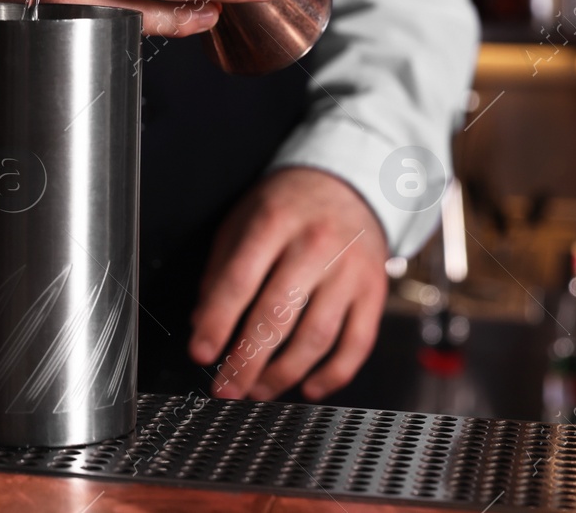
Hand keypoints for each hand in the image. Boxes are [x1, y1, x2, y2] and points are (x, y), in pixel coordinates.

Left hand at [189, 168, 389, 401]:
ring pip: (317, 336)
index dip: (217, 322)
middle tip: (226, 388)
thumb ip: (219, 268)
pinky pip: (357, 343)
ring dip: (284, 374)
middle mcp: (314, 247)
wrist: (348, 184)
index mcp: (272, 223)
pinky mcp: (374, 292)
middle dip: (247, 361)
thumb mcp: (242, 219)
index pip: (239, 281)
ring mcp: (349, 272)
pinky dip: (333, 375)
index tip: (201, 353)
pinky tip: (307, 388)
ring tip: (258, 391)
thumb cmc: (286, 206)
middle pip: (277, 315)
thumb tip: (201, 320)